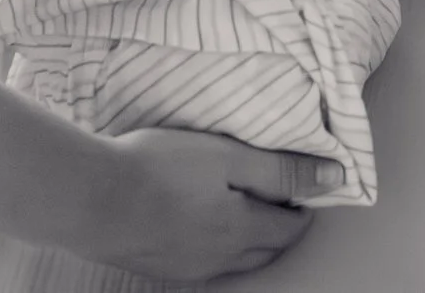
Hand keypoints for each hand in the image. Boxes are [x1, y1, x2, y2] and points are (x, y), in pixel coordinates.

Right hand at [64, 127, 340, 279]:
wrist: (89, 198)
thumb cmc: (158, 168)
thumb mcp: (227, 156)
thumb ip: (281, 169)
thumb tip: (335, 179)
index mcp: (243, 231)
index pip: (292, 228)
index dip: (305, 205)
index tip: (305, 183)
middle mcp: (220, 259)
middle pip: (267, 249)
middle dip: (280, 226)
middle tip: (280, 195)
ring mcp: (187, 268)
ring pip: (234, 259)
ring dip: (247, 237)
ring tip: (240, 207)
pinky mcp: (158, 266)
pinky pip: (202, 262)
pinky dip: (214, 245)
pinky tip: (197, 223)